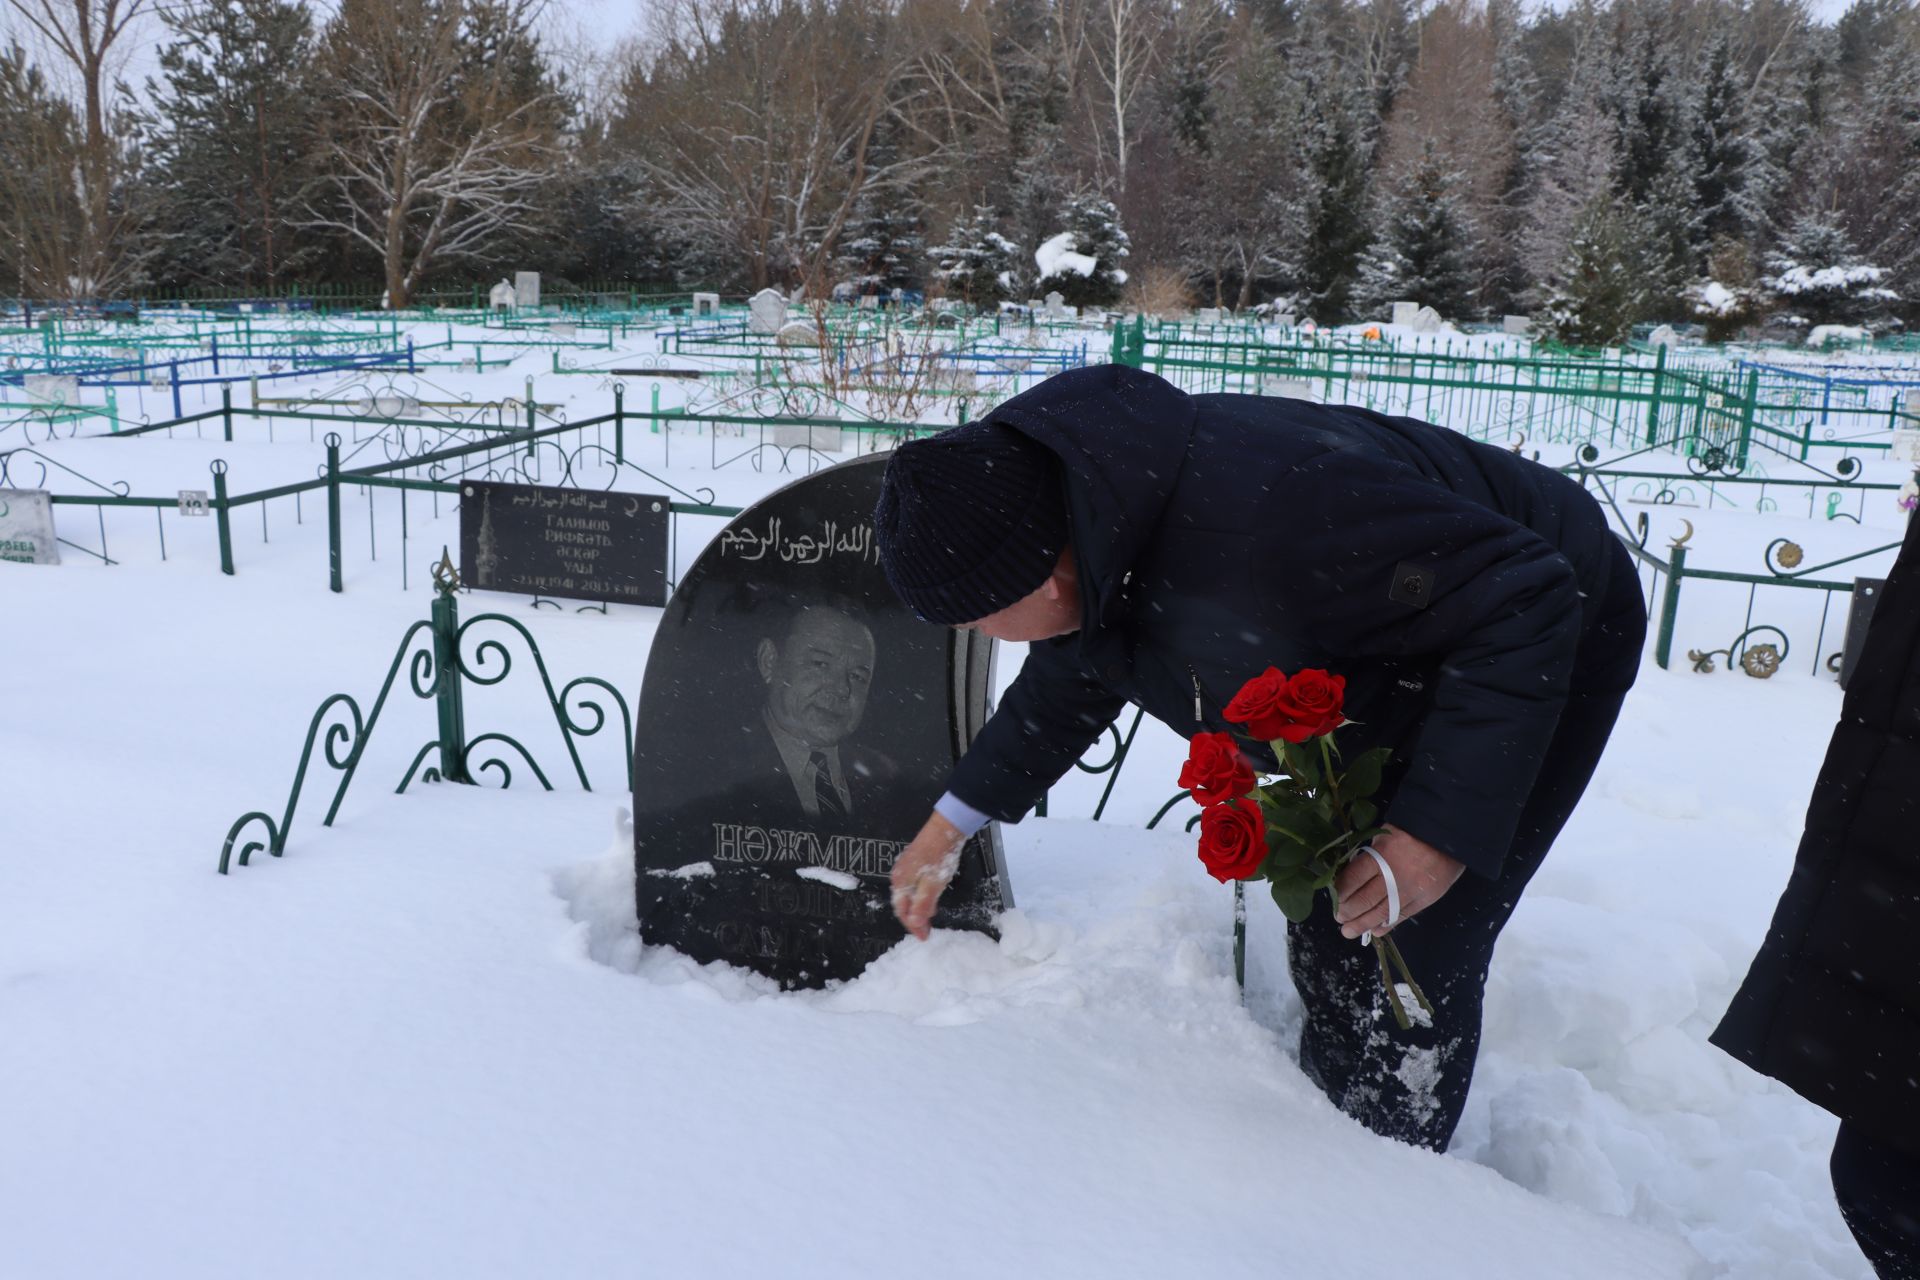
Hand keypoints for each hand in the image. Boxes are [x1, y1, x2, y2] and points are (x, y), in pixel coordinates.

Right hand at [891, 811, 966, 940]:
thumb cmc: (940, 855)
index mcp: (901, 882)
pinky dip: (920, 897)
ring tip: (930, 917)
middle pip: (904, 904)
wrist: (946, 829)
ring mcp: (905, 868)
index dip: (914, 927)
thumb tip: (914, 923)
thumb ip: (922, 905)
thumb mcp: (933, 885)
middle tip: (927, 930)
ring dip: (918, 908)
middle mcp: (899, 876)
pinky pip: (913, 886)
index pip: (903, 912)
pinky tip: (930, 899)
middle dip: (915, 919)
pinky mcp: (914, 863)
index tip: (924, 937)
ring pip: (909, 895)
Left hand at [1333, 824, 1463, 939]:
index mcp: (1381, 855)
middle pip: (1365, 899)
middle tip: (1339, 919)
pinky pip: (1402, 916)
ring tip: (1349, 931)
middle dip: (1348, 912)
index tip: (1334, 900)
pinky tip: (1375, 930)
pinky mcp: (1425, 899)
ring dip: (1363, 924)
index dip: (1340, 893)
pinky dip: (1387, 925)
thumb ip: (1369, 856)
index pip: (1353, 879)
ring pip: (1382, 912)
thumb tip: (1350, 879)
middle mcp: (1394, 876)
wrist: (1450, 835)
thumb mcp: (1385, 836)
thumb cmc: (1412, 831)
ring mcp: (1411, 890)